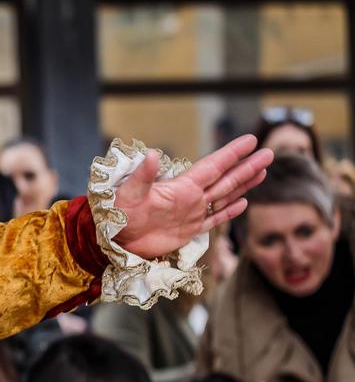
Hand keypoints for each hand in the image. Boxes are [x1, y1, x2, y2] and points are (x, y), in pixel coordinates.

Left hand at [113, 135, 271, 259]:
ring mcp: (190, 214)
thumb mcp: (127, 193)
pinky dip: (228, 212)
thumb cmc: (116, 214)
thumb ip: (142, 176)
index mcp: (180, 187)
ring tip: (262, 172)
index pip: (213, 166)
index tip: (251, 140)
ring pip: (224, 196)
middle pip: (225, 179)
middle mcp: (189, 198)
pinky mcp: (187, 232)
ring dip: (243, 185)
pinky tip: (242, 203)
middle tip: (269, 153)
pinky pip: (213, 220)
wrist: (112, 240)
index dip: (232, 154)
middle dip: (247, 166)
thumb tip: (150, 154)